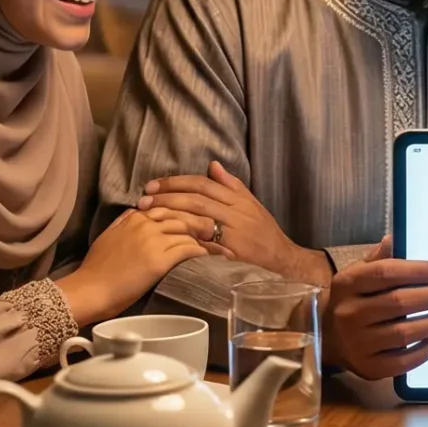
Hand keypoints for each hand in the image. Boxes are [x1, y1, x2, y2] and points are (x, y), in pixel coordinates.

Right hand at [57, 209, 218, 325]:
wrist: (90, 289)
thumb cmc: (97, 269)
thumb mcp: (108, 236)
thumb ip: (124, 221)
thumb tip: (137, 212)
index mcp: (134, 217)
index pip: (169, 206)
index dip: (188, 211)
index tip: (202, 216)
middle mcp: (145, 224)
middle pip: (183, 214)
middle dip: (203, 220)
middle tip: (220, 228)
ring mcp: (152, 240)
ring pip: (189, 231)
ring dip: (208, 237)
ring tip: (223, 245)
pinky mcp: (158, 259)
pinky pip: (189, 249)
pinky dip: (203, 251)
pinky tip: (213, 256)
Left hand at [137, 163, 325, 287]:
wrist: (283, 261)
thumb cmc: (265, 234)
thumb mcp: (251, 205)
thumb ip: (231, 185)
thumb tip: (213, 165)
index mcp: (238, 199)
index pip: (203, 183)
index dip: (177, 182)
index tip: (154, 185)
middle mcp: (236, 211)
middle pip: (196, 197)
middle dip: (168, 196)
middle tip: (143, 198)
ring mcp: (234, 231)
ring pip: (198, 215)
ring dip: (171, 213)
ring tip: (148, 214)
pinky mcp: (231, 251)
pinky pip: (204, 240)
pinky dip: (184, 236)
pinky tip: (165, 236)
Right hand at [321, 239, 427, 379]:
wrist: (328, 337)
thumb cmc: (353, 300)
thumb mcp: (358, 274)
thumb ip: (380, 258)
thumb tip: (397, 238)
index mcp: (347, 284)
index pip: (384, 273)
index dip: (416, 271)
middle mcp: (349, 314)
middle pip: (399, 303)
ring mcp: (358, 344)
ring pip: (404, 333)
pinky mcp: (369, 368)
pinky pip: (404, 361)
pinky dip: (427, 349)